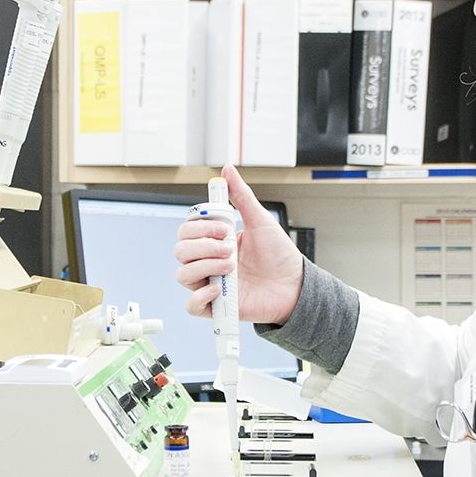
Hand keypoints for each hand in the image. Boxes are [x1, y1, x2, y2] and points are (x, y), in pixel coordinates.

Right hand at [172, 165, 304, 324]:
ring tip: (231, 267)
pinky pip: (191, 305)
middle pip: (180, 251)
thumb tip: (228, 169)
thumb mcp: (260, 221)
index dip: (198, 227)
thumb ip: (241, 196)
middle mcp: (208, 262)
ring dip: (205, 267)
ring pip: (183, 274)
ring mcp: (210, 284)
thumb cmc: (279, 255)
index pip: (187, 231)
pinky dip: (200, 297)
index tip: (223, 225)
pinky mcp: (215, 307)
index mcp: (214, 241)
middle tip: (228, 247)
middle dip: (202, 246)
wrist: (294, 286)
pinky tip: (219, 290)